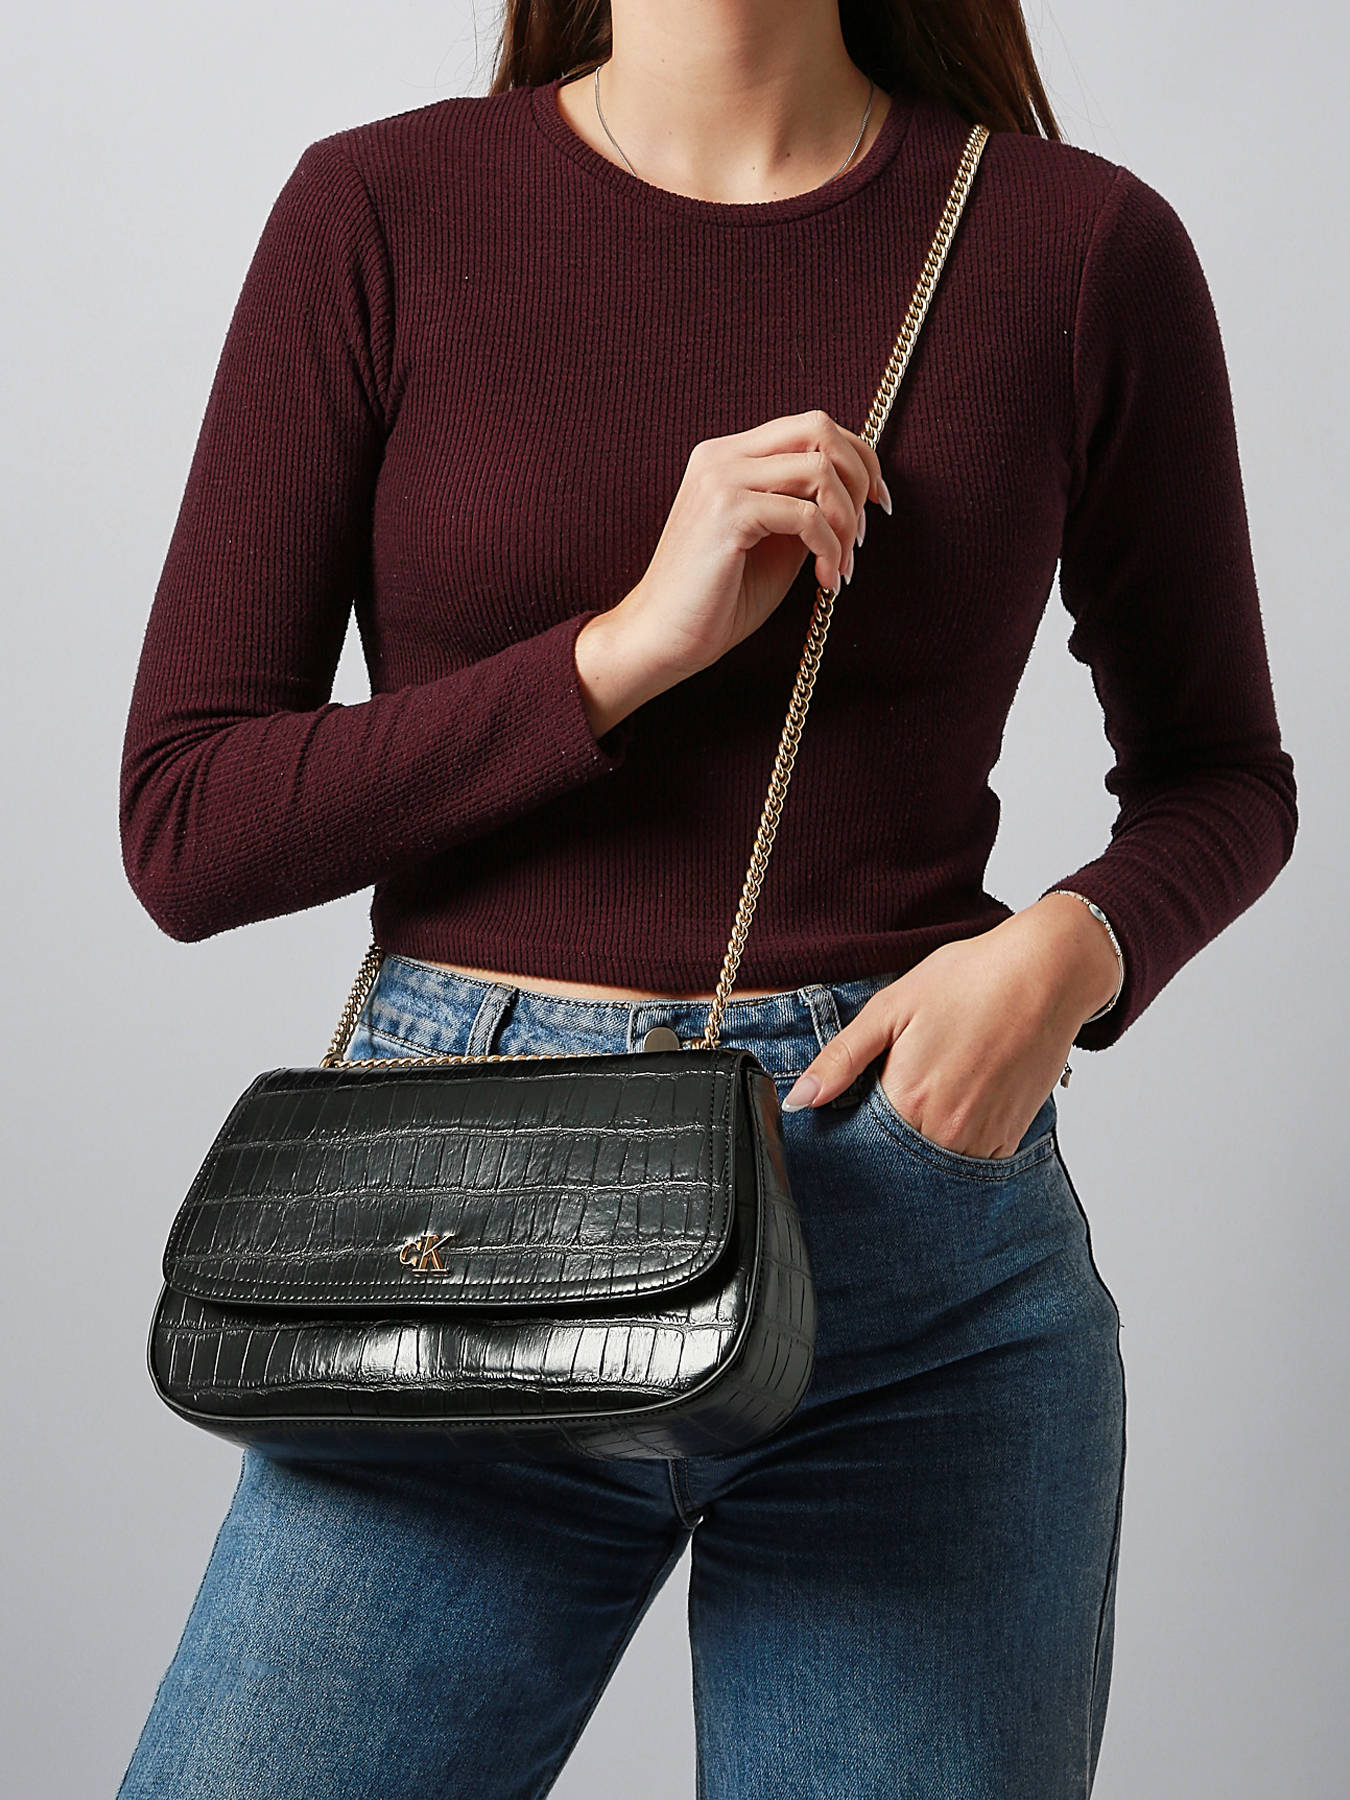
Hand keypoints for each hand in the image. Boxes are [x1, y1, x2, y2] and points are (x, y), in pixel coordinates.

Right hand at [609, 408, 892, 683]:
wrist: (664, 638)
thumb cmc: (717, 599)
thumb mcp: (773, 541)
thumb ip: (804, 507)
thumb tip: (856, 492)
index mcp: (729, 456)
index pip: (810, 426)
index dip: (858, 457)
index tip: (876, 503)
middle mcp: (722, 456)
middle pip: (818, 427)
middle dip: (859, 476)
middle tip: (862, 533)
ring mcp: (721, 480)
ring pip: (819, 469)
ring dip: (846, 521)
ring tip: (841, 565)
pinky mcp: (728, 513)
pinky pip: (806, 516)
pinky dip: (829, 549)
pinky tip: (826, 581)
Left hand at [780, 905, 1108, 1157]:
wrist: (1045, 974)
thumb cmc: (967, 981)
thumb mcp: (890, 1009)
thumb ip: (841, 1059)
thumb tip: (798, 1100)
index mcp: (906, 1100)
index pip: (860, 1143)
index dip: (851, 1130)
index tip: (854, 1109)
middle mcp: (944, 1132)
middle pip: (896, 1161)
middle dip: (885, 1142)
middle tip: (901, 1091)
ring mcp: (980, 1140)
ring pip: (932, 1166)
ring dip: (921, 1146)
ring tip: (933, 1091)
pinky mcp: (1010, 1139)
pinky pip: (969, 1162)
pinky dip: (956, 1143)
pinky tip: (958, 1102)